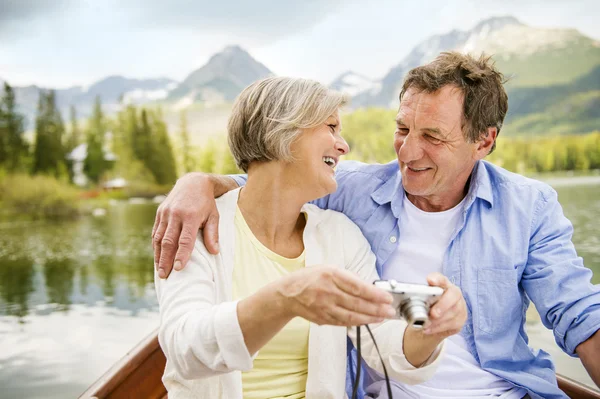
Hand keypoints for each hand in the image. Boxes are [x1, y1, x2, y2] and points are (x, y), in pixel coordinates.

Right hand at [152, 173, 219, 278]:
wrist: (193, 183)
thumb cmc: (206, 203)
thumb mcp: (214, 216)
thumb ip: (212, 233)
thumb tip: (215, 252)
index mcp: (190, 216)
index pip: (184, 239)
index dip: (181, 255)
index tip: (179, 269)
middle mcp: (175, 215)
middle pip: (168, 241)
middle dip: (166, 260)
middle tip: (165, 275)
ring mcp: (165, 213)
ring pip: (159, 238)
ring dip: (158, 255)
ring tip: (160, 271)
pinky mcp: (160, 213)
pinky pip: (156, 232)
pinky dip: (155, 245)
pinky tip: (157, 257)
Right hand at [276, 266, 396, 326]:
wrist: (288, 294)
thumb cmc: (309, 278)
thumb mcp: (327, 268)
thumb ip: (347, 276)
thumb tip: (368, 286)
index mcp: (330, 275)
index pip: (357, 286)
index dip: (374, 294)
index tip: (387, 297)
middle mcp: (328, 292)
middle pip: (357, 303)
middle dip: (376, 308)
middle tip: (390, 311)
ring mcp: (324, 307)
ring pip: (351, 316)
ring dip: (369, 318)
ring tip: (382, 317)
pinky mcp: (323, 318)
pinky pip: (343, 322)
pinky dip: (357, 323)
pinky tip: (367, 321)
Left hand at [422, 273, 466, 337]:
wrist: (432, 322)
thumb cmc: (426, 307)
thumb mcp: (421, 301)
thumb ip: (418, 297)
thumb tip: (408, 298)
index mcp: (443, 284)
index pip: (441, 278)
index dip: (437, 279)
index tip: (430, 280)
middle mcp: (454, 293)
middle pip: (454, 294)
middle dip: (443, 305)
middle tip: (433, 314)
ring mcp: (460, 306)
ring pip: (454, 312)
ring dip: (438, 320)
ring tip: (426, 324)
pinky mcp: (460, 320)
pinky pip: (452, 324)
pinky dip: (438, 328)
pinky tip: (428, 329)